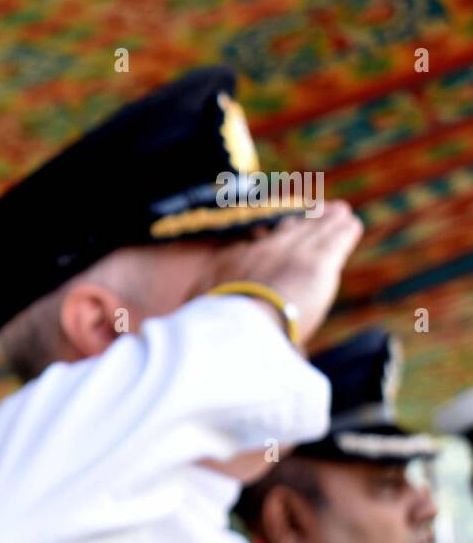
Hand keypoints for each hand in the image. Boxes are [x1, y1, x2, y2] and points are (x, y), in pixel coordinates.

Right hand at [205, 200, 362, 345]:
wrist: (235, 328)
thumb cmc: (215, 327)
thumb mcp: (198, 310)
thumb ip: (205, 303)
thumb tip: (191, 314)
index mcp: (231, 262)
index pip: (257, 243)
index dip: (271, 238)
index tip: (274, 236)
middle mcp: (261, 250)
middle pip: (288, 227)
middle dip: (302, 222)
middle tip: (314, 214)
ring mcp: (290, 253)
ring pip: (315, 228)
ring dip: (328, 222)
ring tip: (340, 215)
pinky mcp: (317, 261)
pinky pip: (337, 237)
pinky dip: (344, 230)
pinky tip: (350, 223)